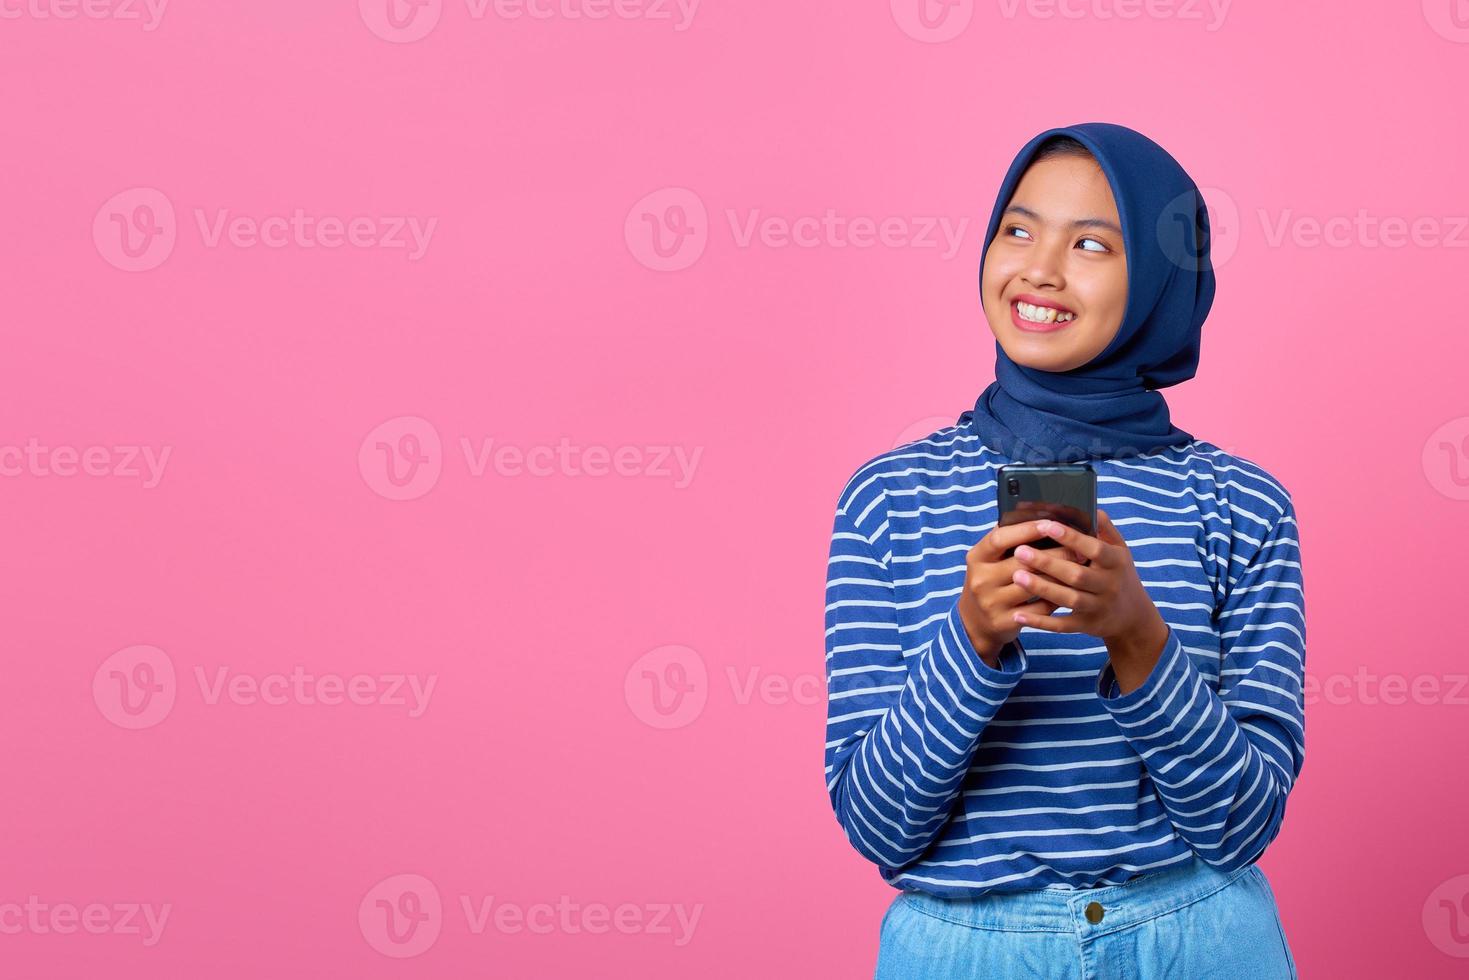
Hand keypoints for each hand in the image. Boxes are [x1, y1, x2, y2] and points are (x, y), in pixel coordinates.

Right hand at [957, 519, 1066, 667]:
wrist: (975, 621)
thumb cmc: (990, 580)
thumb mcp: (988, 559)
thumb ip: (1007, 540)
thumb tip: (1037, 514)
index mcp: (977, 558)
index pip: (1000, 539)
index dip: (1025, 529)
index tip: (1050, 523)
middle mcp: (981, 579)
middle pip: (1023, 562)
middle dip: (1055, 554)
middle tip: (1079, 549)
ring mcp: (991, 602)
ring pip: (1034, 586)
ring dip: (1060, 576)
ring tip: (1079, 568)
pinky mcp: (1004, 621)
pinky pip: (1038, 609)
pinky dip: (1056, 599)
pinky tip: (1069, 590)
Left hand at [1007, 510, 1166, 659]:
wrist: (1133, 617)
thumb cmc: (1118, 574)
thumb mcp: (1120, 550)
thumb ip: (1104, 529)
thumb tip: (1089, 505)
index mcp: (1116, 562)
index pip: (1094, 548)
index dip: (1071, 537)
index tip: (1046, 525)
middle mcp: (1109, 586)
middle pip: (1077, 575)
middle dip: (1048, 563)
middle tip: (1020, 551)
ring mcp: (1098, 608)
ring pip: (1068, 599)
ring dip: (1042, 588)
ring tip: (1016, 576)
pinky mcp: (1086, 626)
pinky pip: (1062, 625)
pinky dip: (1041, 622)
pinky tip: (1019, 615)